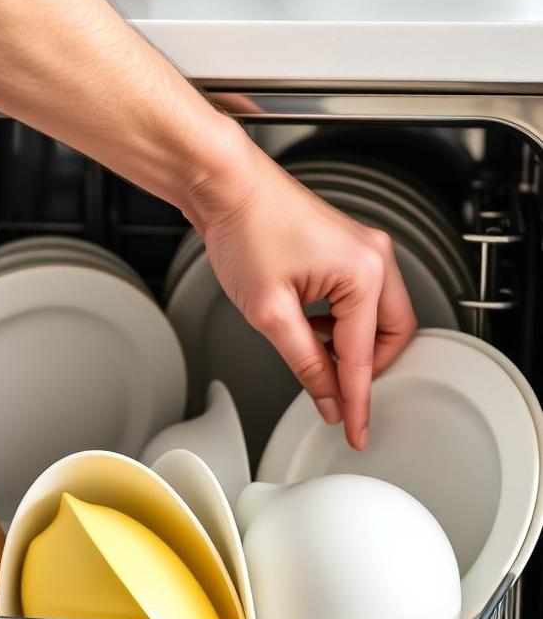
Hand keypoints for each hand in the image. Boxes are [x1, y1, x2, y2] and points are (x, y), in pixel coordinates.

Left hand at [185, 129, 417, 450]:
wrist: (226, 188)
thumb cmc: (246, 230)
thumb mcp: (270, 313)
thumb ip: (304, 362)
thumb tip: (327, 397)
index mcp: (364, 274)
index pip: (364, 357)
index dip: (357, 401)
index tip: (356, 430)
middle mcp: (374, 258)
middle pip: (392, 336)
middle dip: (367, 368)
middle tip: (337, 394)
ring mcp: (364, 250)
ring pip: (378, 318)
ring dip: (352, 345)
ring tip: (313, 355)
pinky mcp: (346, 250)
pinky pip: (360, 299)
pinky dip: (341, 323)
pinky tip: (311, 329)